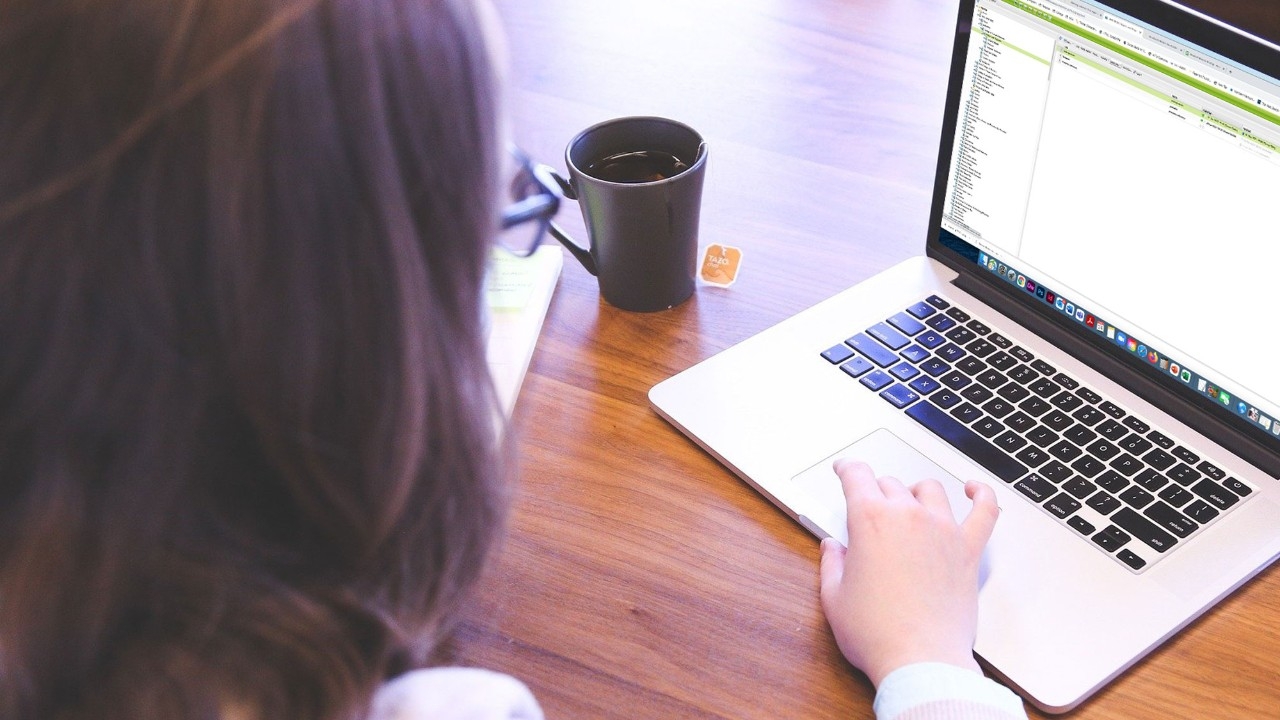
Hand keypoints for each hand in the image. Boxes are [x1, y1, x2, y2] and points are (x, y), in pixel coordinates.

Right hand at [818, 459, 998, 686]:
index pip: (857, 476)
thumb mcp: (835, 598)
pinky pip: (984, 511)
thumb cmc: (877, 634)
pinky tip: (974, 490)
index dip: (847, 468)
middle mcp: (909, 517)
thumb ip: (832, 565)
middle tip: (870, 506)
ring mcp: (943, 530)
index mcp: (870, 521)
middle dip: (876, 491)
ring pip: (930, 490)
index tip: (845, 469)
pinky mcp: (969, 550)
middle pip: (890, 484)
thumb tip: (833, 549)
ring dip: (915, 491)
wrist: (920, 660)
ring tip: (910, 501)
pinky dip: (982, 495)